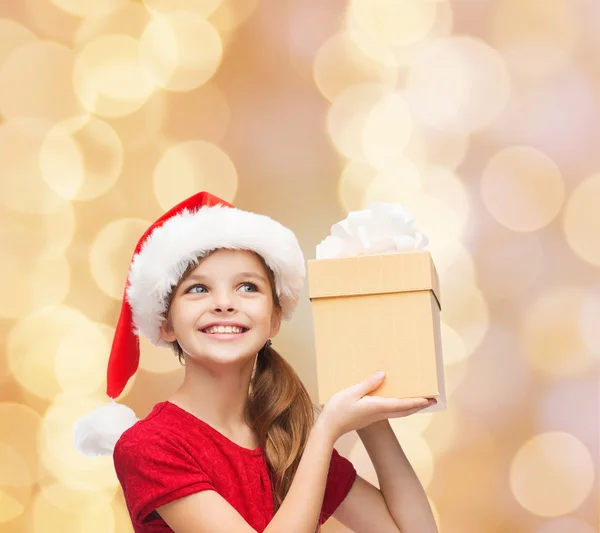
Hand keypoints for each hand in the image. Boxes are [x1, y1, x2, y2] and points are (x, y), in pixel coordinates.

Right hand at [317, 371, 432, 441]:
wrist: (328, 428)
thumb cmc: (338, 410)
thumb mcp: (351, 393)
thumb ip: (368, 384)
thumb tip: (383, 375)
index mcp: (377, 407)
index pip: (402, 404)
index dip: (416, 401)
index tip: (430, 399)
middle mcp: (379, 413)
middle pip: (404, 410)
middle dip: (419, 405)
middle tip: (432, 400)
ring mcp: (375, 416)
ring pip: (399, 412)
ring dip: (411, 407)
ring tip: (420, 401)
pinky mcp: (370, 417)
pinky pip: (390, 411)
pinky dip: (400, 407)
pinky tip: (398, 401)